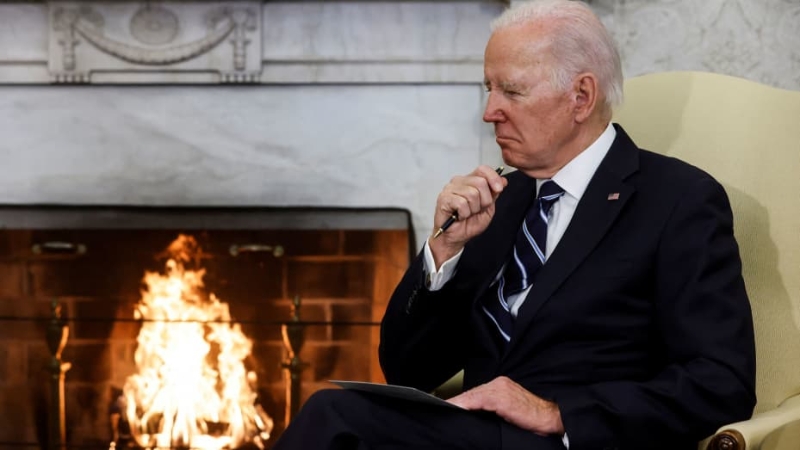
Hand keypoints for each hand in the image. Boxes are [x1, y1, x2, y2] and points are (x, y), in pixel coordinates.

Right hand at [429, 165, 506, 265]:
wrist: (456, 238)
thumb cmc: (468, 224)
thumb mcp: (488, 208)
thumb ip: (494, 193)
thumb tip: (503, 181)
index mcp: (470, 181)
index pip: (483, 170)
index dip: (493, 178)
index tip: (499, 189)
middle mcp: (459, 182)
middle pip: (480, 182)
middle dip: (484, 200)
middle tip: (477, 209)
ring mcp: (450, 189)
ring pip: (472, 194)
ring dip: (473, 209)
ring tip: (467, 213)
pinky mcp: (444, 198)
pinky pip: (462, 203)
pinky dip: (464, 213)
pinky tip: (459, 216)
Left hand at [447, 376, 563, 435]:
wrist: (550, 417)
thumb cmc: (532, 417)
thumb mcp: (508, 411)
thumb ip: (492, 409)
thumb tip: (474, 416)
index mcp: (500, 386)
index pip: (474, 394)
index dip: (460, 401)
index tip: (446, 406)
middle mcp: (498, 383)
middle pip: (471, 394)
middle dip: (456, 402)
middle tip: (440, 408)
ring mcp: (500, 389)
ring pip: (472, 396)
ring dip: (457, 404)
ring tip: (444, 409)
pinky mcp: (501, 398)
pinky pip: (478, 400)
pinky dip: (465, 404)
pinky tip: (455, 408)